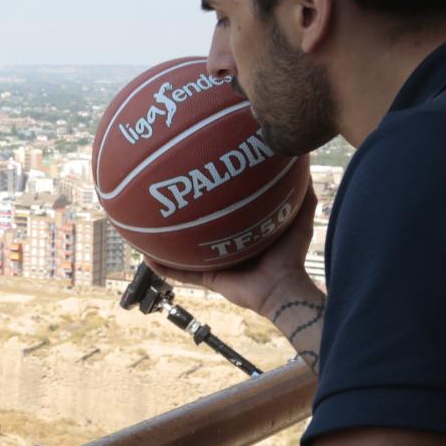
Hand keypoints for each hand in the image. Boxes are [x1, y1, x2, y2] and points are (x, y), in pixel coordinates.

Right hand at [148, 184, 318, 316]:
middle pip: (196, 228)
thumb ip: (302, 190)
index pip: (221, 211)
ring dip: (162, 242)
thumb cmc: (291, 254)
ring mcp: (213, 265)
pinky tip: (145, 256)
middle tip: (164, 196)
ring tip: (142, 228)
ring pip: (181, 252)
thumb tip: (304, 157)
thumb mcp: (299, 214)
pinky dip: (162, 267)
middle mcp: (224, 247)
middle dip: (181, 215)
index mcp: (241, 232)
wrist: (283, 288)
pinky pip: (179, 274)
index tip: (197, 179)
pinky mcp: (208, 281)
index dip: (208, 197)